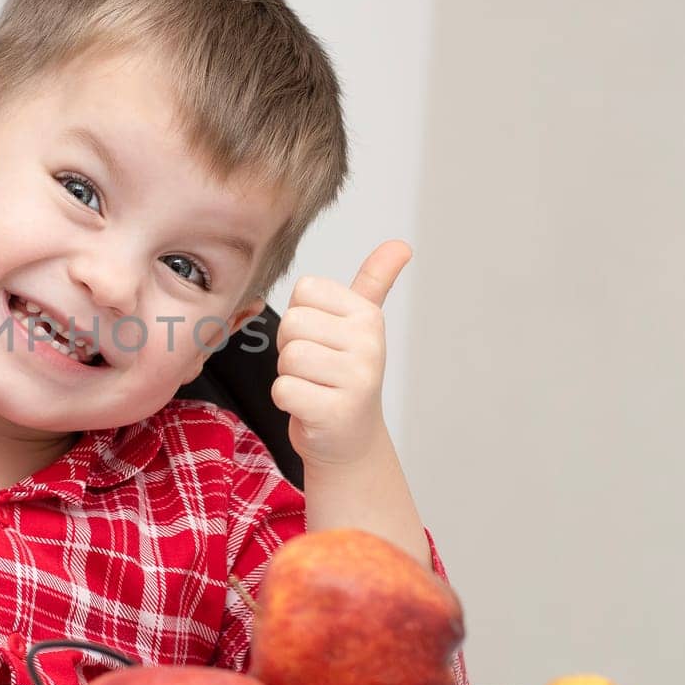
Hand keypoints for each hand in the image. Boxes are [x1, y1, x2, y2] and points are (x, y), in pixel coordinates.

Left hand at [271, 240, 410, 467]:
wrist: (349, 439)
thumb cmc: (344, 376)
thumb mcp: (360, 325)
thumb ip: (374, 282)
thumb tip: (401, 245)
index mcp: (368, 315)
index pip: (304, 290)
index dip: (300, 317)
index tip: (321, 340)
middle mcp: (369, 343)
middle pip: (292, 323)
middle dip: (291, 348)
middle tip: (315, 369)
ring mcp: (357, 378)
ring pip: (288, 357)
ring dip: (290, 375)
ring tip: (314, 386)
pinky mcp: (336, 411)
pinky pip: (284, 389)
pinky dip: (287, 400)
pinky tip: (310, 406)